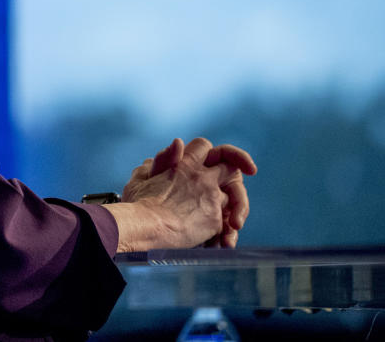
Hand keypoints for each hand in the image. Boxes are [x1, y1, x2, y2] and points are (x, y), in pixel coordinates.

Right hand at [113, 137, 256, 250]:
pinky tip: (217, 241)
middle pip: (230, 168)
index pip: (204, 146)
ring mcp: (211, 198)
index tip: (220, 157)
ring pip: (232, 197)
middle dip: (237, 175)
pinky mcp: (216, 220)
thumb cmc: (138, 204)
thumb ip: (161, 160)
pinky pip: (228, 223)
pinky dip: (225, 231)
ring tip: (226, 225)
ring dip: (230, 208)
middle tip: (246, 179)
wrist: (146, 225)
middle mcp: (202, 178)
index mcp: (183, 164)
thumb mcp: (142, 176)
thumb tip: (176, 144)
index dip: (211, 150)